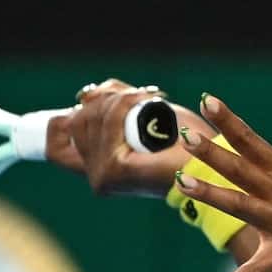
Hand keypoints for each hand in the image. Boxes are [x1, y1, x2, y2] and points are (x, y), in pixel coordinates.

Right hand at [42, 78, 207, 197]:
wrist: (215, 163)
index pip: (56, 139)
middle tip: (141, 98)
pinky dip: (127, 104)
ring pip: (93, 115)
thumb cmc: (187, 143)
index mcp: (98, 168)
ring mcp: (102, 177)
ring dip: (121, 98)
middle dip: (107, 98)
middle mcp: (95, 177)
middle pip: (78, 118)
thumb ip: (112, 104)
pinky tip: (147, 102)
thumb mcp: (142, 116)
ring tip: (150, 100)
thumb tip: (86, 94)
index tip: (90, 101)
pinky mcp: (113, 171)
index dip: (65, 117)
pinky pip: (109, 121)